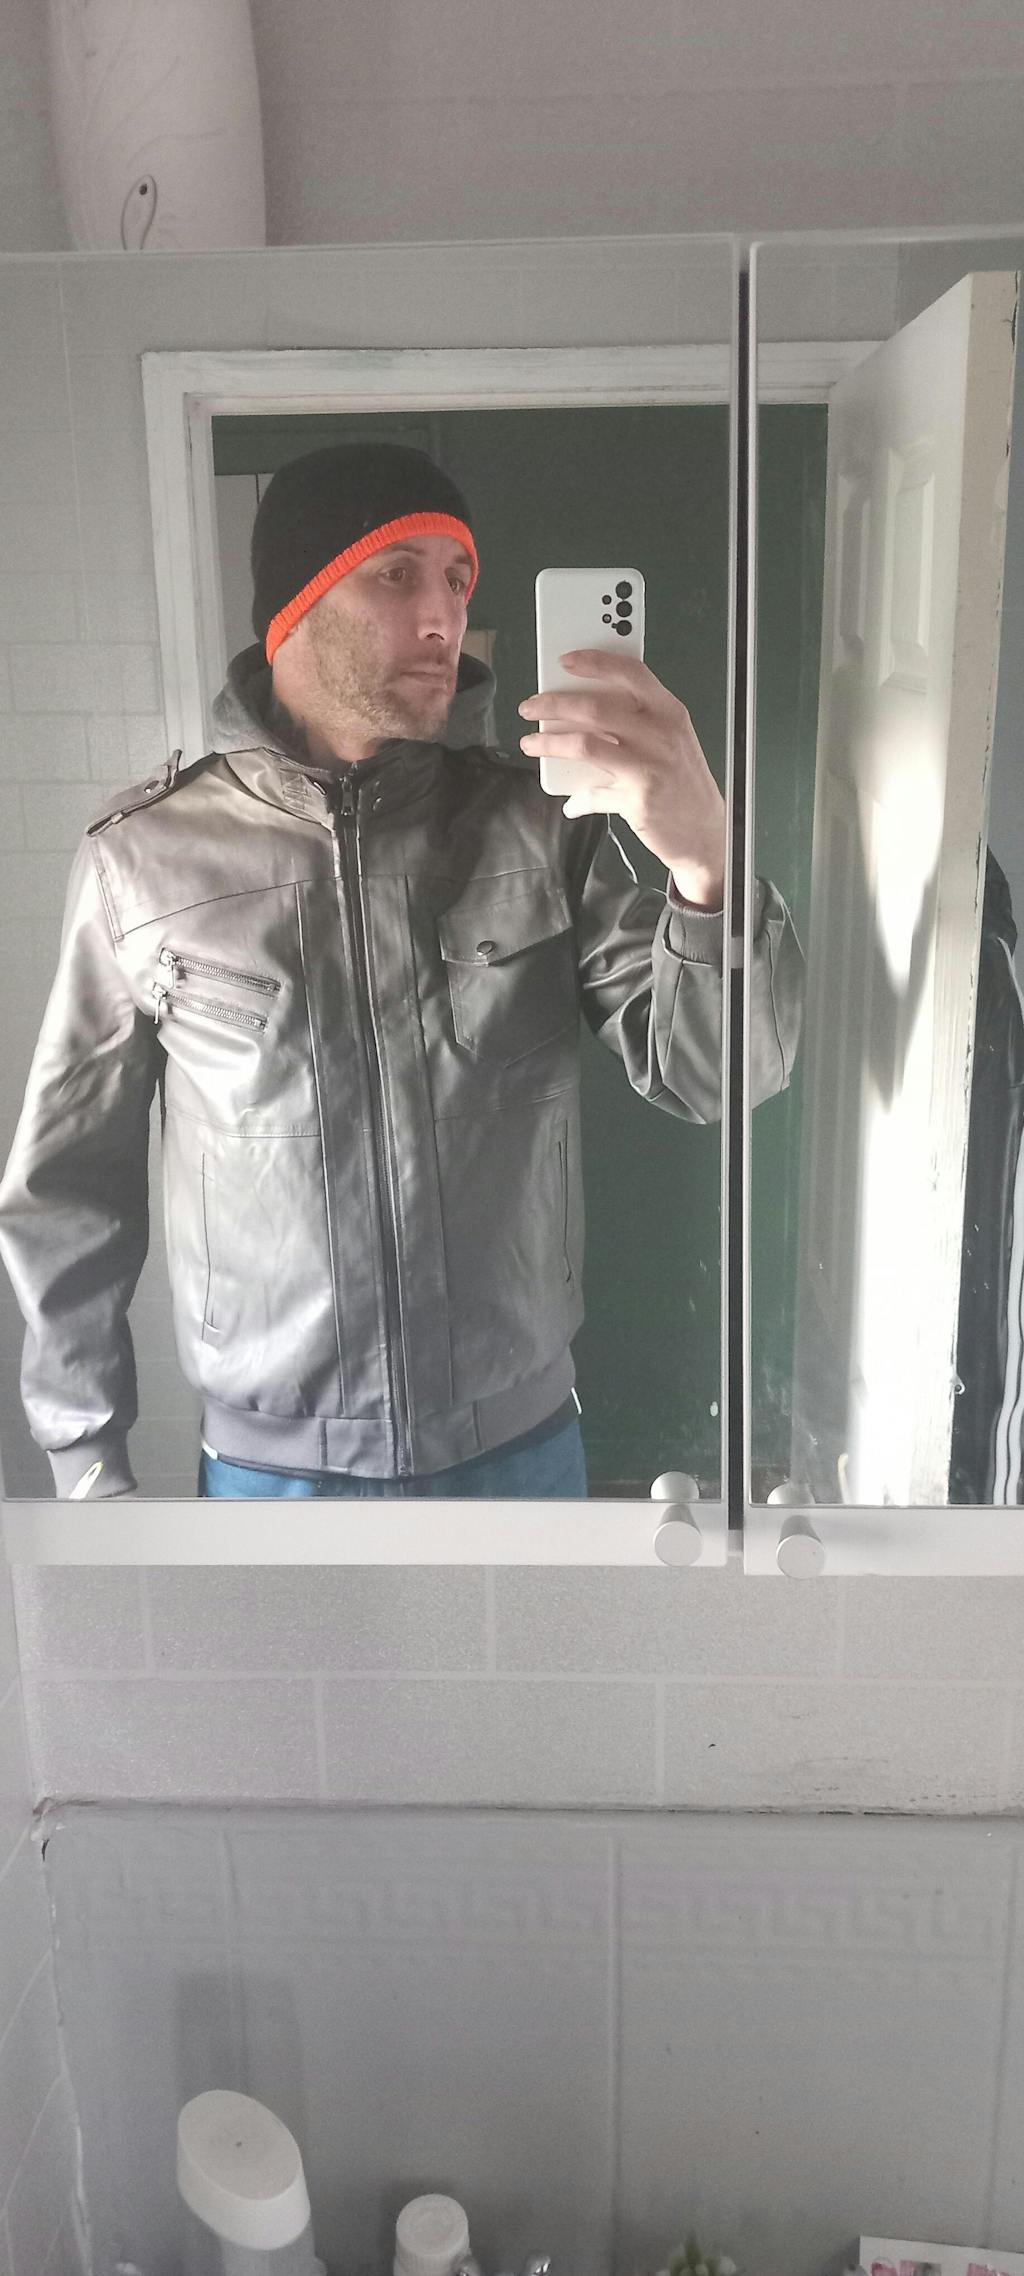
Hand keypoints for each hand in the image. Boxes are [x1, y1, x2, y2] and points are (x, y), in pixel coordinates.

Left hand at [518, 649, 725, 909]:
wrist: (706, 833)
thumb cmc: (683, 783)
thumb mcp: (672, 741)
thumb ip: (637, 721)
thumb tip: (586, 713)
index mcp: (670, 712)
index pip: (631, 673)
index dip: (595, 662)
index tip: (565, 661)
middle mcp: (661, 735)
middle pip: (595, 708)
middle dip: (553, 704)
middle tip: (531, 707)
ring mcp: (649, 767)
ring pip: (585, 744)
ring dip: (550, 742)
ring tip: (531, 743)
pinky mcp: (637, 800)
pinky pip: (593, 793)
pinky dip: (578, 799)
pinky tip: (571, 802)